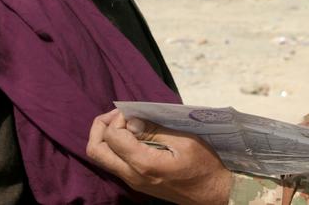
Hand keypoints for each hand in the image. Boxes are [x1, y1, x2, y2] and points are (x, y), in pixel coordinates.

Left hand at [87, 110, 232, 204]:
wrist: (213, 195)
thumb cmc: (204, 166)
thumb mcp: (184, 141)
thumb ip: (154, 131)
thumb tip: (130, 122)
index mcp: (143, 164)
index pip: (111, 137)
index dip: (117, 119)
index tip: (134, 112)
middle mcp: (132, 175)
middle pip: (95, 151)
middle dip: (100, 127)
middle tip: (119, 115)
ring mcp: (132, 181)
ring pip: (102, 158)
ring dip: (107, 136)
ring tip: (126, 122)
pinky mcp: (136, 182)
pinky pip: (114, 163)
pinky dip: (115, 145)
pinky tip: (133, 135)